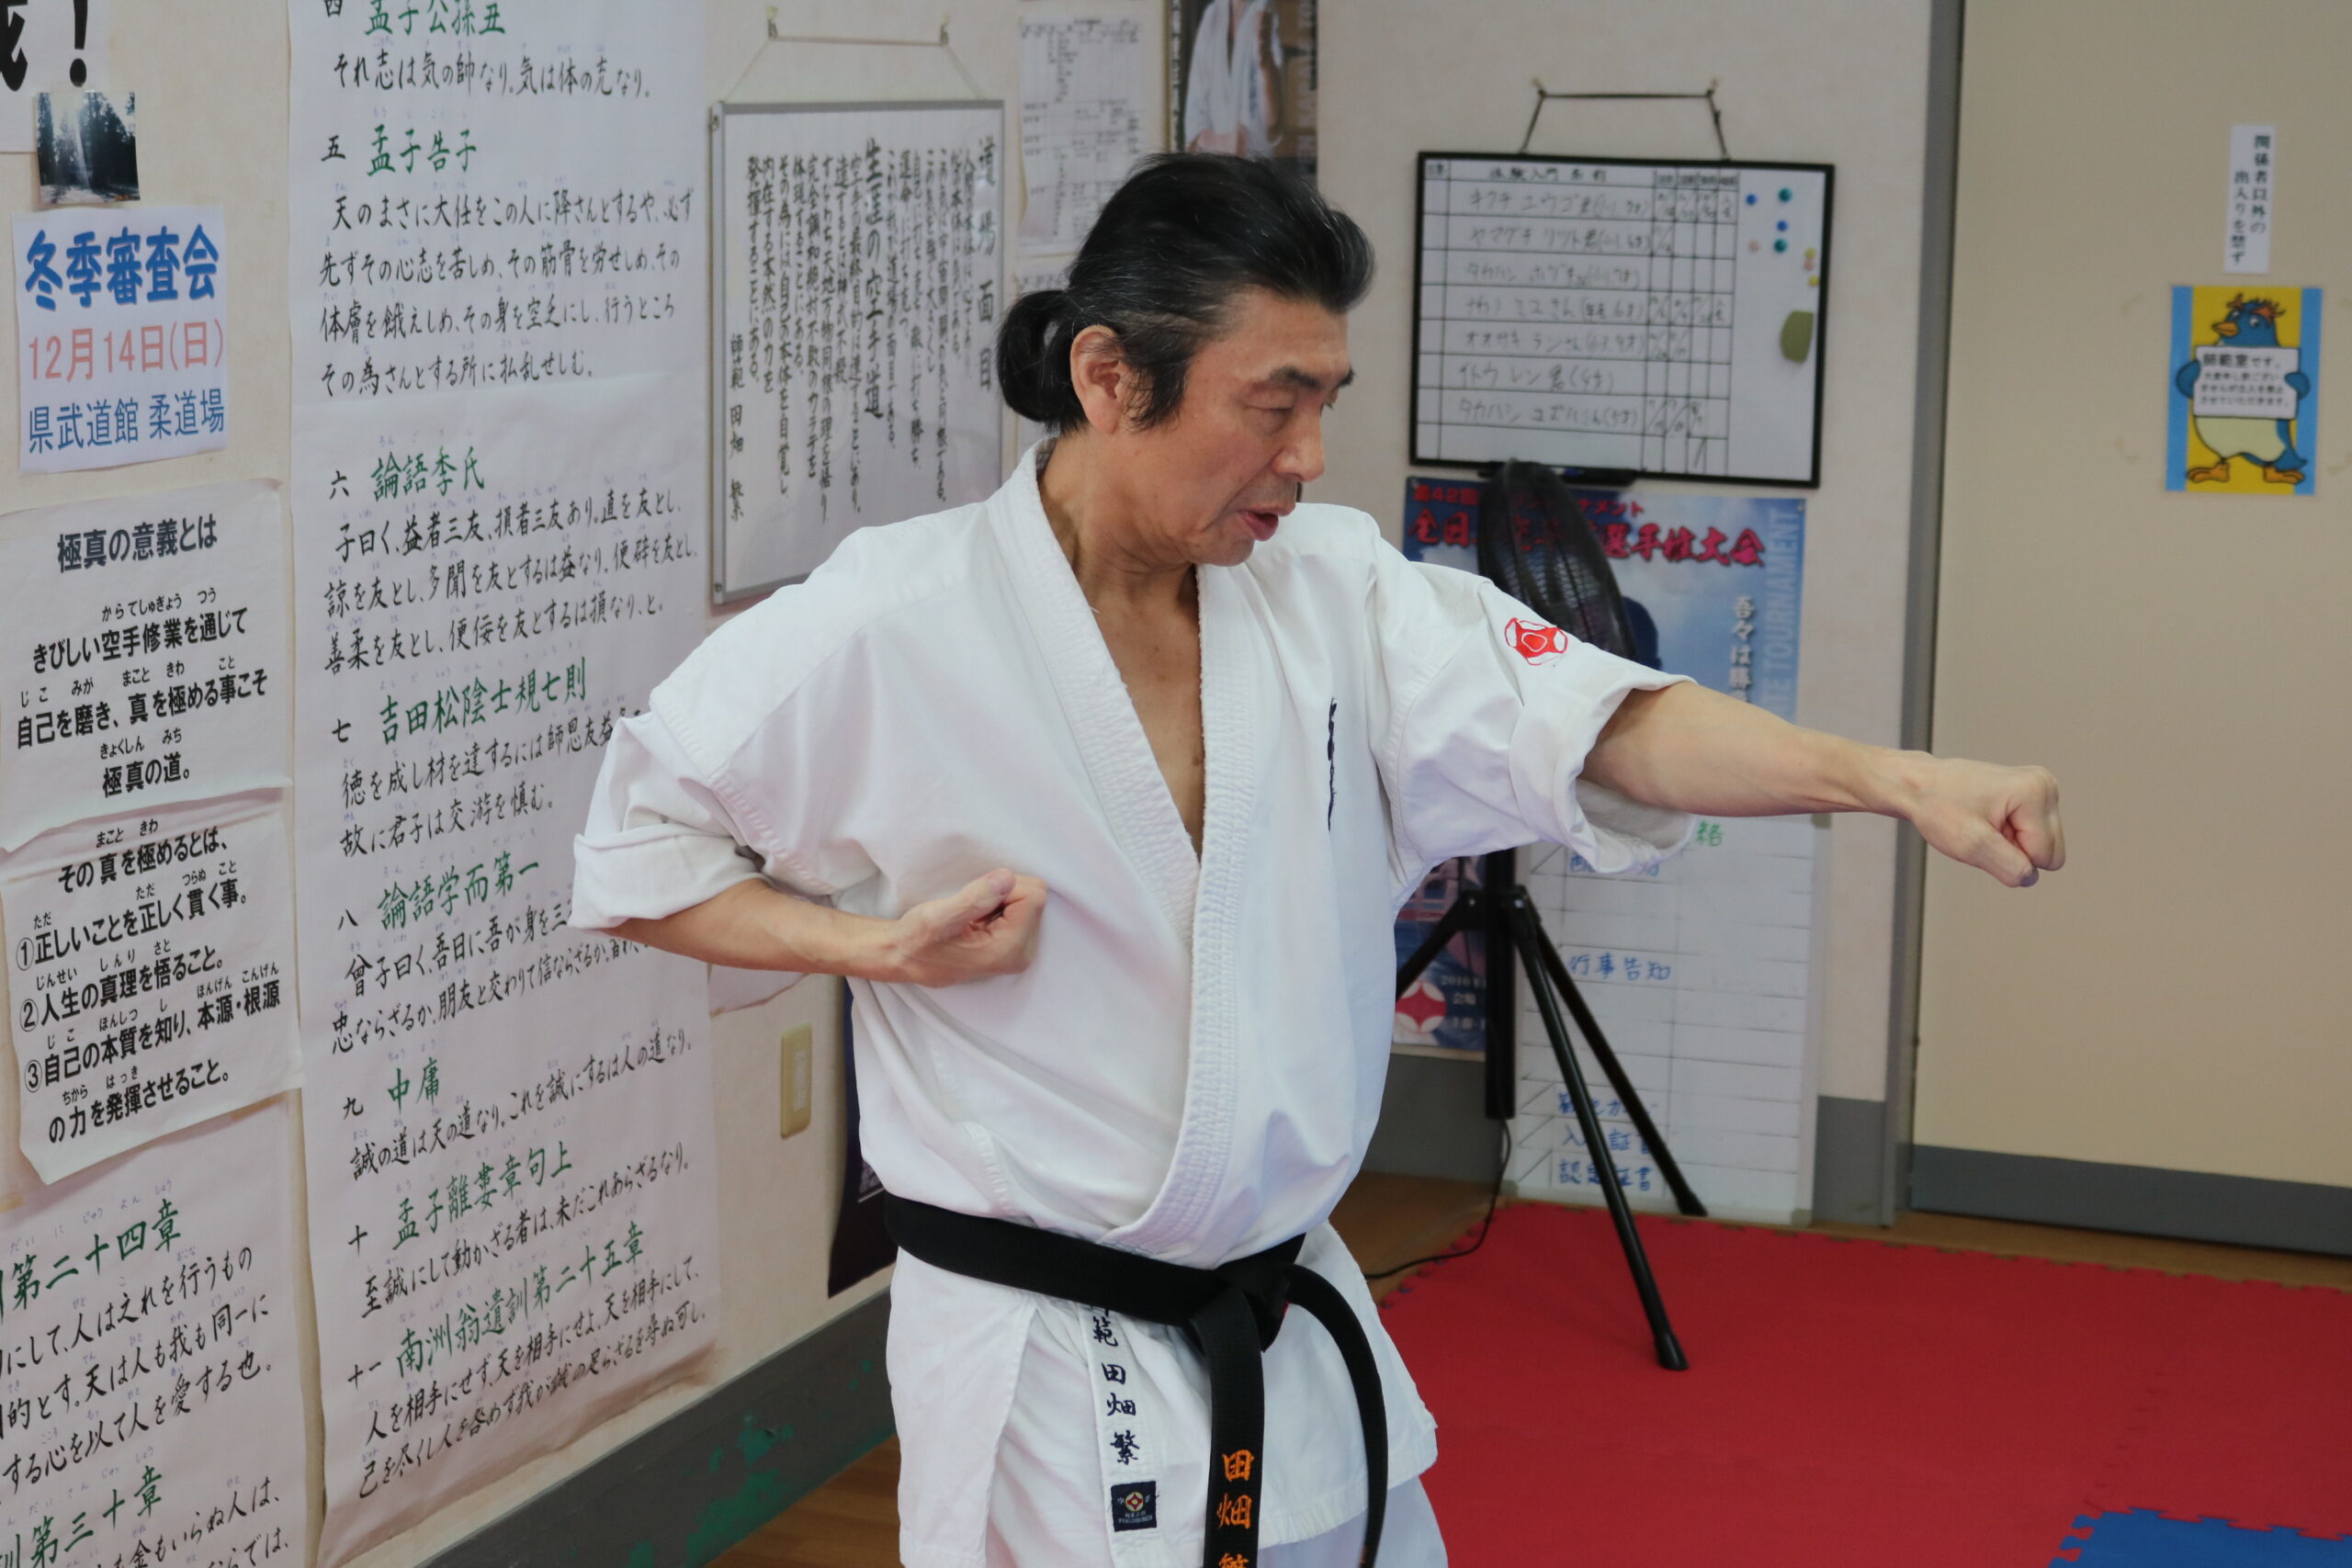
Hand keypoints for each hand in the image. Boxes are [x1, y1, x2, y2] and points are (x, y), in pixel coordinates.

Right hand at [879, 869, 1048, 985]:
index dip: (1003, 887)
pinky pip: (1021, 909)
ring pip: (1028, 901)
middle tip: (972, 907)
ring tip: (972, 915)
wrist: (905, 957)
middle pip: (1034, 898)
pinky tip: (977, 919)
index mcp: (1009, 950)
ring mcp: (1020, 951)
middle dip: (1004, 892)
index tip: (976, 898)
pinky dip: (999, 906)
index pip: (1033, 896)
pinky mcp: (1015, 945)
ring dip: (1000, 899)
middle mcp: (1022, 954)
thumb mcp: (936, 918)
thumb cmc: (916, 940)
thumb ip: (974, 899)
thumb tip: (1008, 878)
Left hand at [1901, 757, 2065, 887]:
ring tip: (1984, 824)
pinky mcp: (2032, 796)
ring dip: (2011, 844)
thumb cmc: (1938, 807)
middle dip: (2015, 851)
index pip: (2045, 856)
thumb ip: (2009, 866)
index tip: (1983, 833)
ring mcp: (2040, 789)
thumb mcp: (1971, 844)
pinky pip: (2032, 835)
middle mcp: (2045, 786)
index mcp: (2035, 792)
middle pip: (2050, 851)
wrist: (1919, 785)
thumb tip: (2031, 877)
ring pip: (2041, 845)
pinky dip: (2008, 835)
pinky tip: (1987, 820)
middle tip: (1983, 832)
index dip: (2011, 856)